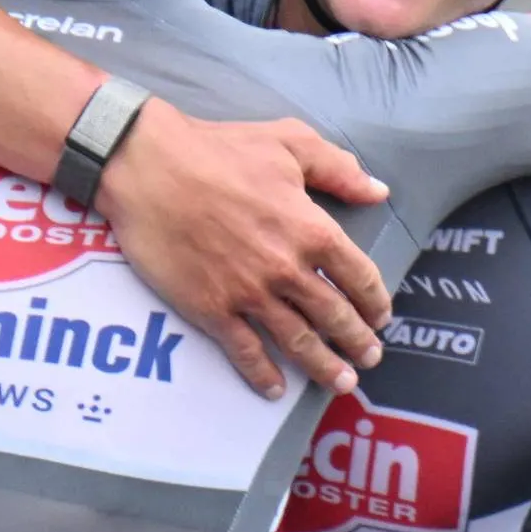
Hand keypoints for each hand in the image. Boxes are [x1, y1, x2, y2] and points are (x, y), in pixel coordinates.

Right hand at [91, 98, 390, 396]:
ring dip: (324, 367)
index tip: (381, 316)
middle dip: (357, 342)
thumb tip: (378, 191)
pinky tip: (274, 389)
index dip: (375, 301)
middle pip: (334, 316)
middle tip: (370, 358)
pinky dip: (263, 375)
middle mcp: (286, 269)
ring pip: (298, 342)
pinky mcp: (211, 309)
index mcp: (311, 229)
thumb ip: (338, 169)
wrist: (149, 167)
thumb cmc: (218, 150)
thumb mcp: (289, 142)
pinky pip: (245, 351)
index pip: (359, 276)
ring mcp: (249, 294)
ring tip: (342, 382)